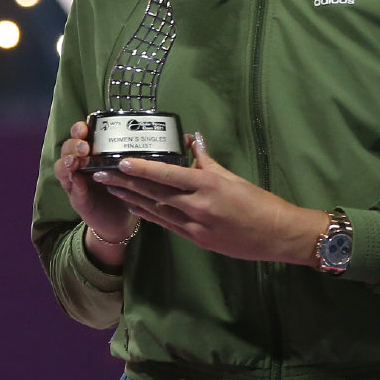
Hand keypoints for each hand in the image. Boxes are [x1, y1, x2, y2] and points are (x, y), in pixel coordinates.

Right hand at [52, 121, 141, 245]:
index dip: (80, 128)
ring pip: (62, 167)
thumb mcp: (130, 171)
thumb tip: (160, 138)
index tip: (87, 125)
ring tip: (75, 161)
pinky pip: (71, 189)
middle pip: (67, 148)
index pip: (80, 135)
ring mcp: (75, 182)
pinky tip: (78, 180)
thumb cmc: (126, 190)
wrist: (122, 220)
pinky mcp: (77, 199)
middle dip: (73, 143)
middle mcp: (80, 165)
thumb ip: (134, 156)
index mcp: (92, 153)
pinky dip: (73, 184)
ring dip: (67, 162)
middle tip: (84, 146)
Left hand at [91, 134, 326, 265]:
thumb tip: (190, 139)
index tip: (120, 161)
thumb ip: (206, 160)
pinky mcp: (197, 240)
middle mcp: (198, 206)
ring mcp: (196, 226)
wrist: (278, 236)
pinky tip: (133, 207)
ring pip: (156, 210)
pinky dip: (148, 214)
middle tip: (101, 173)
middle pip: (155, 192)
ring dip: (131, 198)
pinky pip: (167, 225)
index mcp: (209, 185)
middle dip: (126, 182)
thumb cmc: (259, 202)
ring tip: (109, 188)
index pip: (168, 175)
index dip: (142, 168)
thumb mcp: (232, 177)